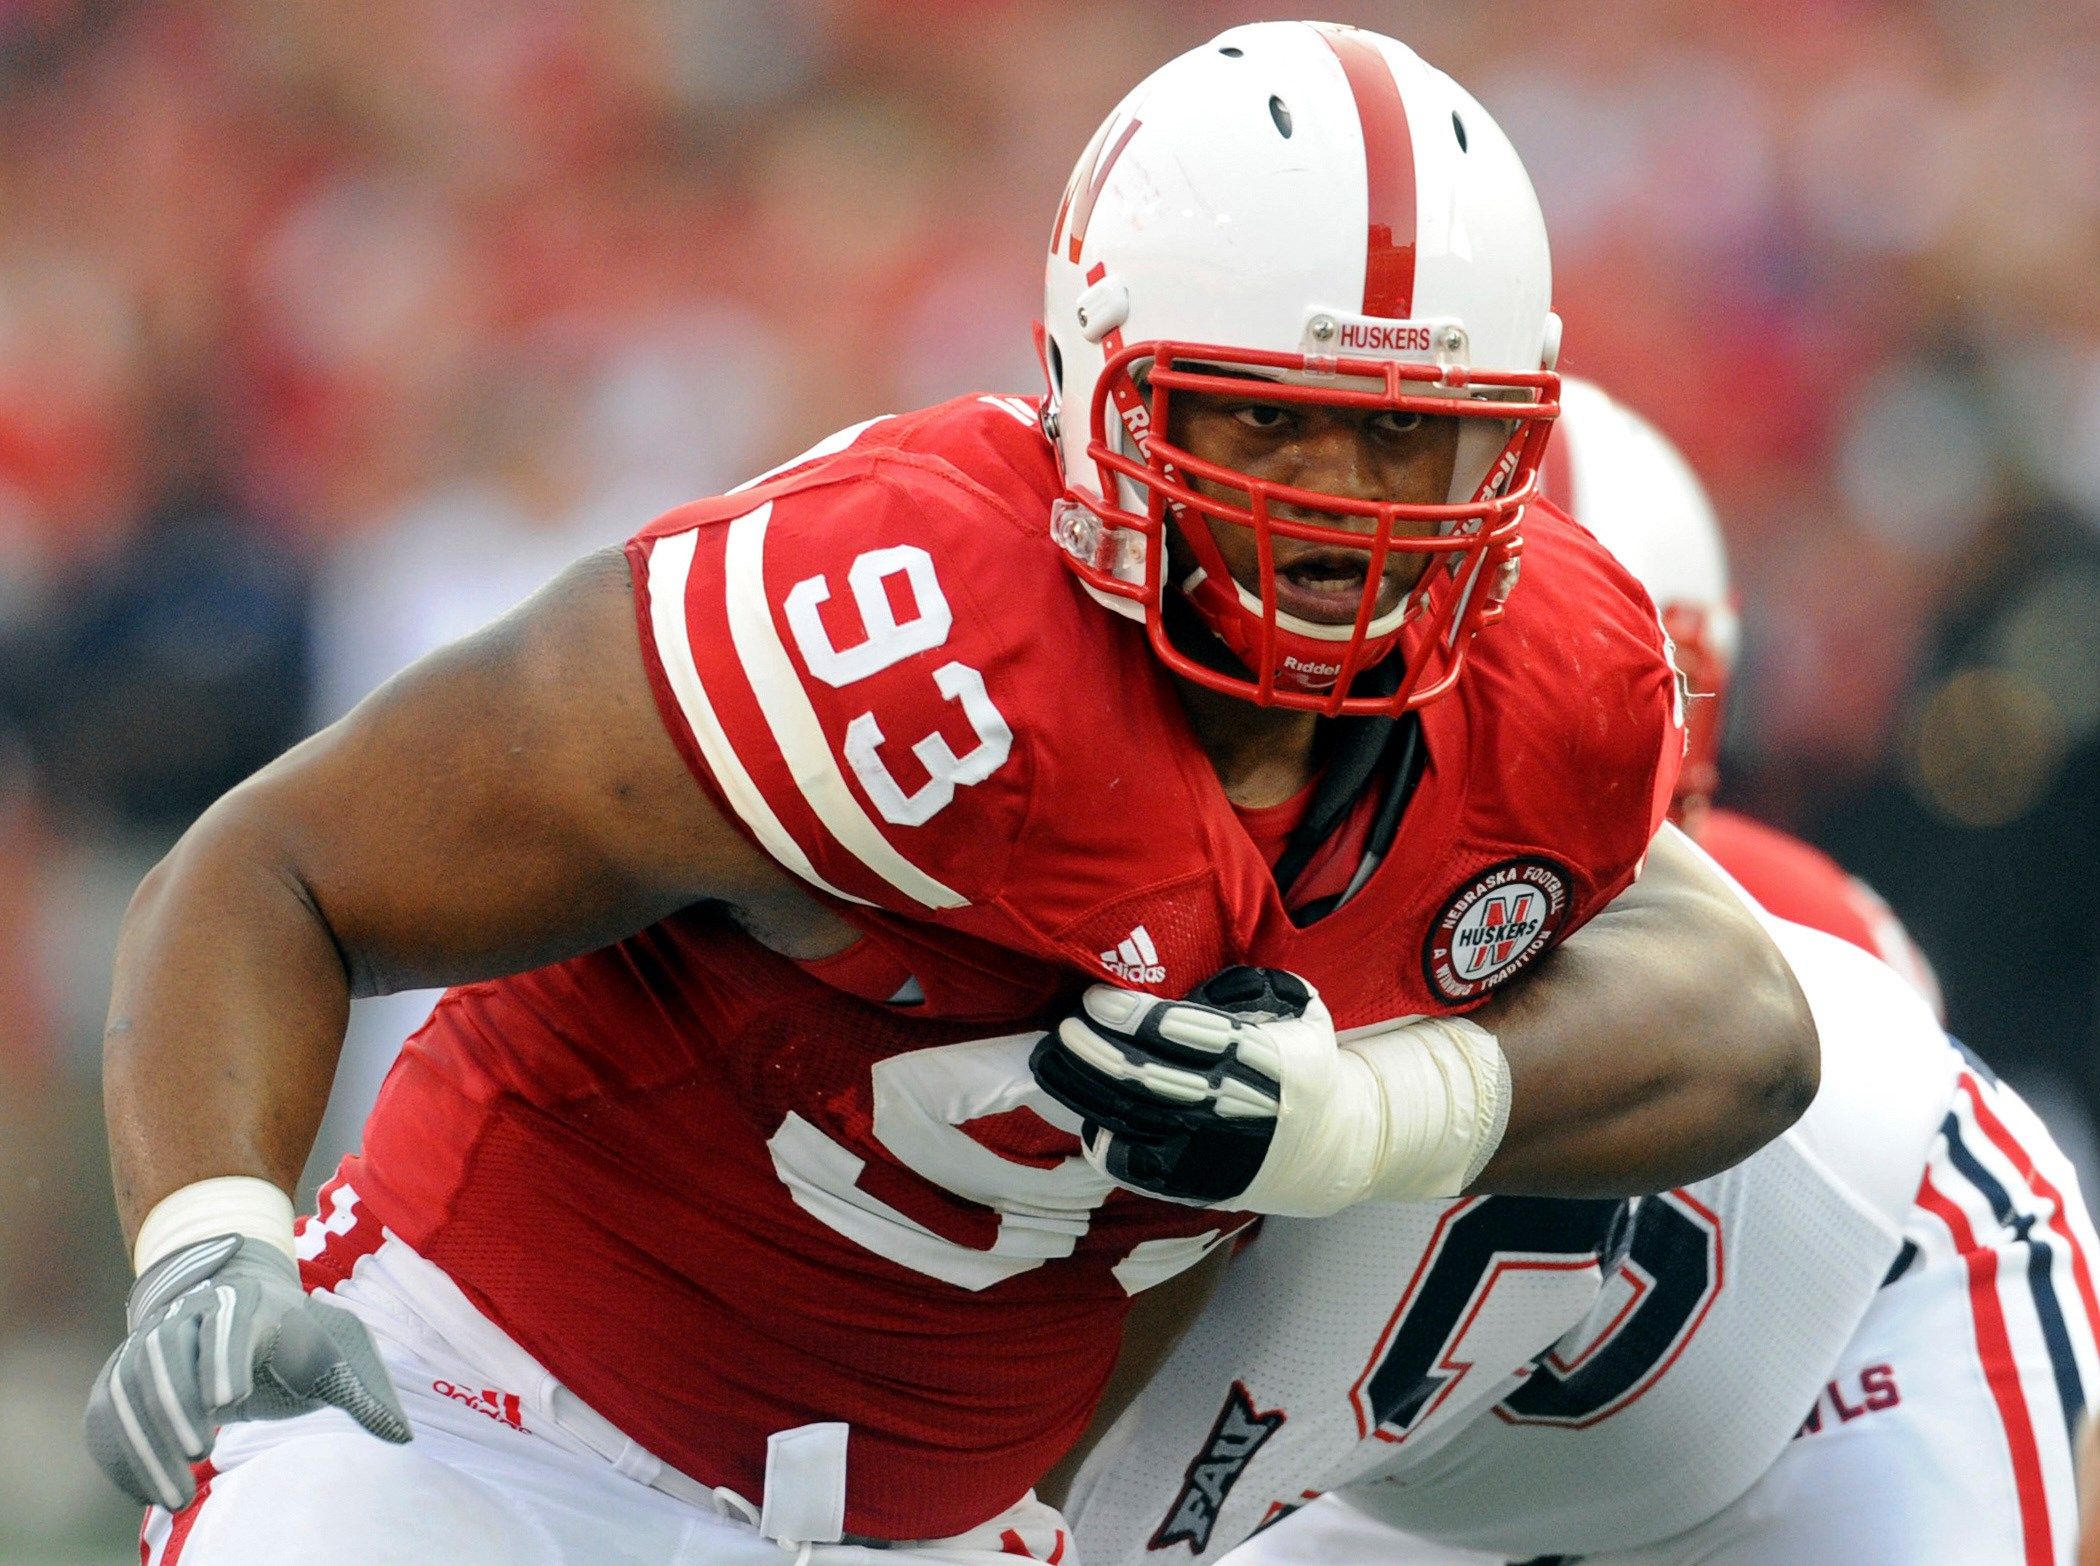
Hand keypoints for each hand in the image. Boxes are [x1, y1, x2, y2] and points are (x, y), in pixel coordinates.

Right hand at [85, 1234, 409, 1510]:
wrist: (237, 1296)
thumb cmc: (295, 1334)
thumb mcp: (334, 1349)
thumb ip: (362, 1390)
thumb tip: (401, 1436)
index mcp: (247, 1305)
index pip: (228, 1324)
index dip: (225, 1357)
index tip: (229, 1400)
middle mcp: (189, 1315)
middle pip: (167, 1351)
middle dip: (177, 1400)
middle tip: (198, 1451)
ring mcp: (150, 1341)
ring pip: (129, 1383)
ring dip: (144, 1440)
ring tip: (171, 1496)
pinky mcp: (125, 1372)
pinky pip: (107, 1409)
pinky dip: (118, 1450)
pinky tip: (143, 1490)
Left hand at [1030, 966, 1328, 1205]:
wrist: (1326, 1152)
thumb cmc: (1302, 1067)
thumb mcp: (1302, 1012)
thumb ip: (1255, 986)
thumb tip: (1195, 982)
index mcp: (1264, 1059)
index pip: (1185, 1035)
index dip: (1133, 1016)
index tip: (1095, 998)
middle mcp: (1233, 1107)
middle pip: (1146, 1077)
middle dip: (1095, 1050)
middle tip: (1063, 1026)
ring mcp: (1208, 1151)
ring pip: (1129, 1116)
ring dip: (1081, 1085)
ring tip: (1050, 1056)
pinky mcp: (1189, 1182)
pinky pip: (1129, 1159)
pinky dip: (1100, 1132)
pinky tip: (1081, 1104)